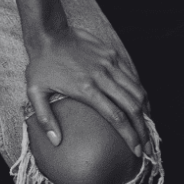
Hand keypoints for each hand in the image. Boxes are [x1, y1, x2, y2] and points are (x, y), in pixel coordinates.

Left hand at [26, 25, 151, 156]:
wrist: (48, 32)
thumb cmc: (41, 64)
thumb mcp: (35, 91)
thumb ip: (45, 118)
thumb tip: (56, 142)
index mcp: (86, 89)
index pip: (116, 117)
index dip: (130, 136)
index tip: (136, 151)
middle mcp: (102, 77)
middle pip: (133, 106)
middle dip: (144, 129)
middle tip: (148, 146)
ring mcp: (109, 63)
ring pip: (137, 90)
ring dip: (147, 111)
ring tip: (148, 127)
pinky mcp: (111, 54)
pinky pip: (131, 76)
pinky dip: (140, 92)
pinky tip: (141, 104)